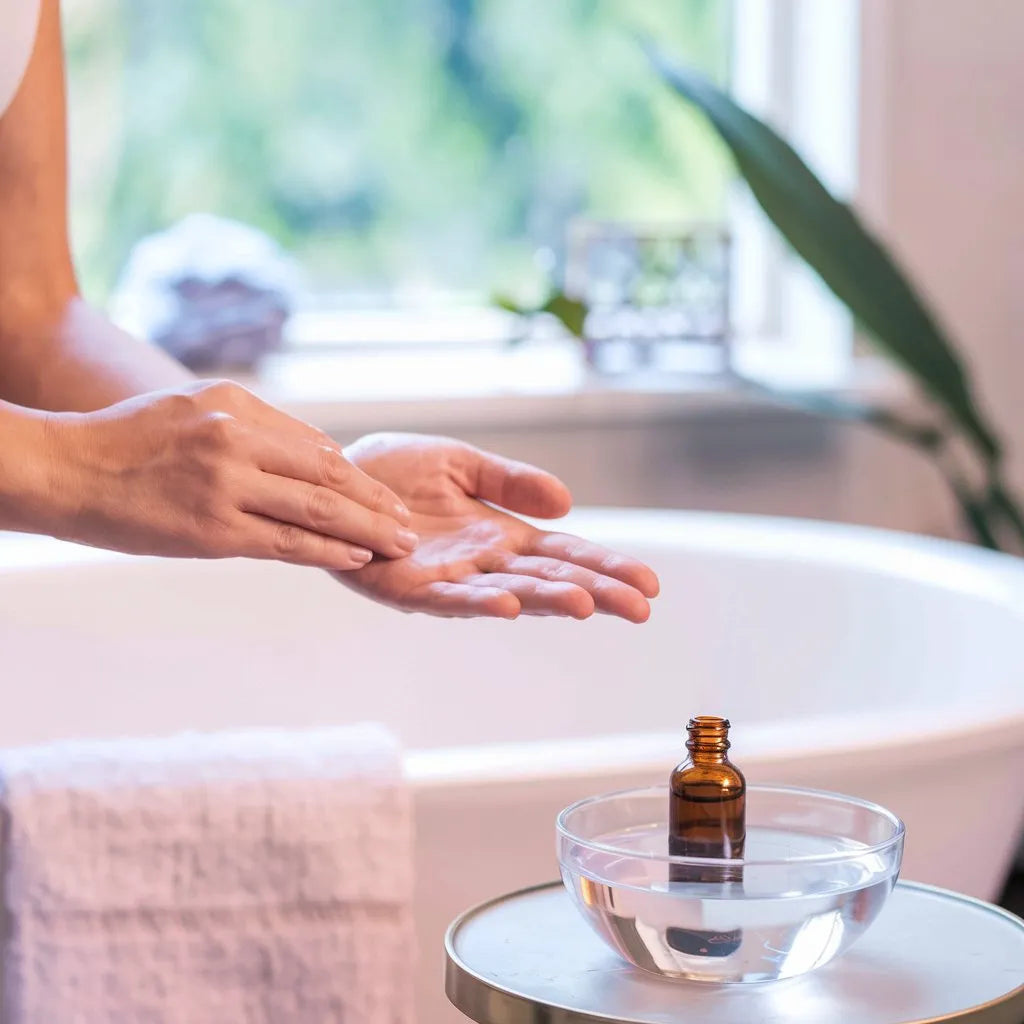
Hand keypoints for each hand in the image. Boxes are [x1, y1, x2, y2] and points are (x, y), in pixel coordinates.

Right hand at [37, 381, 418, 567]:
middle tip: (407, 522)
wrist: (65, 470)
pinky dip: (326, 549)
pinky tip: (354, 556)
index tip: (382, 493)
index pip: (314, 444)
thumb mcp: (193, 407)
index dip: (356, 474)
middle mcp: (236, 439)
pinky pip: (285, 542)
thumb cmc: (129, 439)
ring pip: (315, 509)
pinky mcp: (212, 530)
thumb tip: (312, 453)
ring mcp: (226, 485)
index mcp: (235, 405)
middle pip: (327, 473)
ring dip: (365, 529)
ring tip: (398, 544)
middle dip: (374, 502)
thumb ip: (252, 426)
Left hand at [335, 433, 659, 620]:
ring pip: (508, 593)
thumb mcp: (464, 463)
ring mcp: (448, 581)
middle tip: (642, 607)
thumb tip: (568, 502)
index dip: (607, 566)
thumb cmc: (397, 472)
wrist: (333, 475)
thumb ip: (512, 481)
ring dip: (547, 600)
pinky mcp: (407, 589)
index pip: (566, 554)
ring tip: (588, 604)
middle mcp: (483, 565)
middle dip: (597, 592)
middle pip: (550, 580)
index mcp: (502, 536)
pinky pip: (447, 598)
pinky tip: (509, 604)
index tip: (650, 582)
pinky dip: (478, 603)